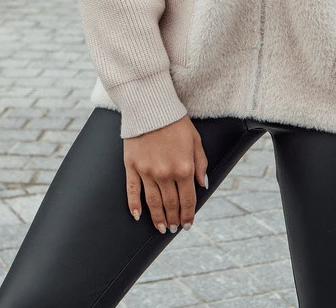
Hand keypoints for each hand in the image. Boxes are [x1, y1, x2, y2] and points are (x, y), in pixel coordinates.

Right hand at [123, 114, 207, 232]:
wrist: (151, 106)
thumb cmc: (176, 122)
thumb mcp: (195, 140)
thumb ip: (201, 164)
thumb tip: (203, 185)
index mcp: (183, 168)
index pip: (187, 199)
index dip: (188, 215)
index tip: (187, 224)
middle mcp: (165, 173)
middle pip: (170, 204)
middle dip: (174, 218)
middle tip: (174, 228)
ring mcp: (146, 171)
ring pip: (152, 202)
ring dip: (157, 218)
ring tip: (161, 227)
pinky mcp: (131, 166)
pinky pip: (132, 191)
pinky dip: (134, 205)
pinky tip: (138, 216)